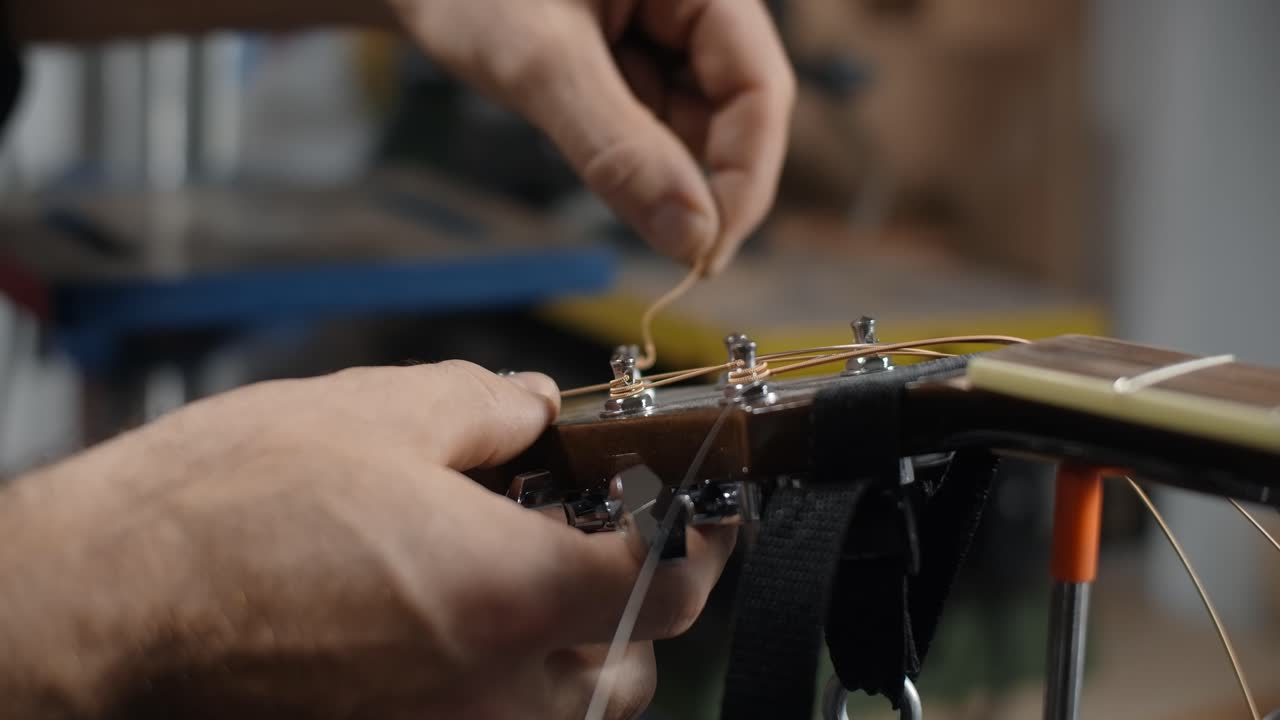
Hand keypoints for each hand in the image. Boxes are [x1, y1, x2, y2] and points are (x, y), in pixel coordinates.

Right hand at [0, 362, 735, 718]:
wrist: (108, 601)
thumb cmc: (228, 507)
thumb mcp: (380, 411)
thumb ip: (488, 408)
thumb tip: (533, 408)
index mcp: (511, 591)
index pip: (669, 584)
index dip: (700, 541)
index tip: (698, 511)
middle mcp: (493, 688)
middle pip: (628, 666)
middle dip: (634, 602)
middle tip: (602, 538)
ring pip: (564, 711)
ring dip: (573, 653)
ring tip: (525, 583)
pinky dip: (502, 686)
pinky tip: (452, 623)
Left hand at [389, 0, 794, 273]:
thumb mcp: (539, 63)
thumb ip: (619, 149)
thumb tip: (694, 240)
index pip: (762, 87)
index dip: (746, 177)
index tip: (707, 254)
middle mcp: (697, 1)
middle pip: (735, 110)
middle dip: (696, 179)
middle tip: (655, 244)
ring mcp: (666, 28)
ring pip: (693, 124)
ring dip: (654, 166)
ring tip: (575, 135)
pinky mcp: (635, 55)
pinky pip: (654, 120)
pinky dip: (626, 150)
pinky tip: (575, 128)